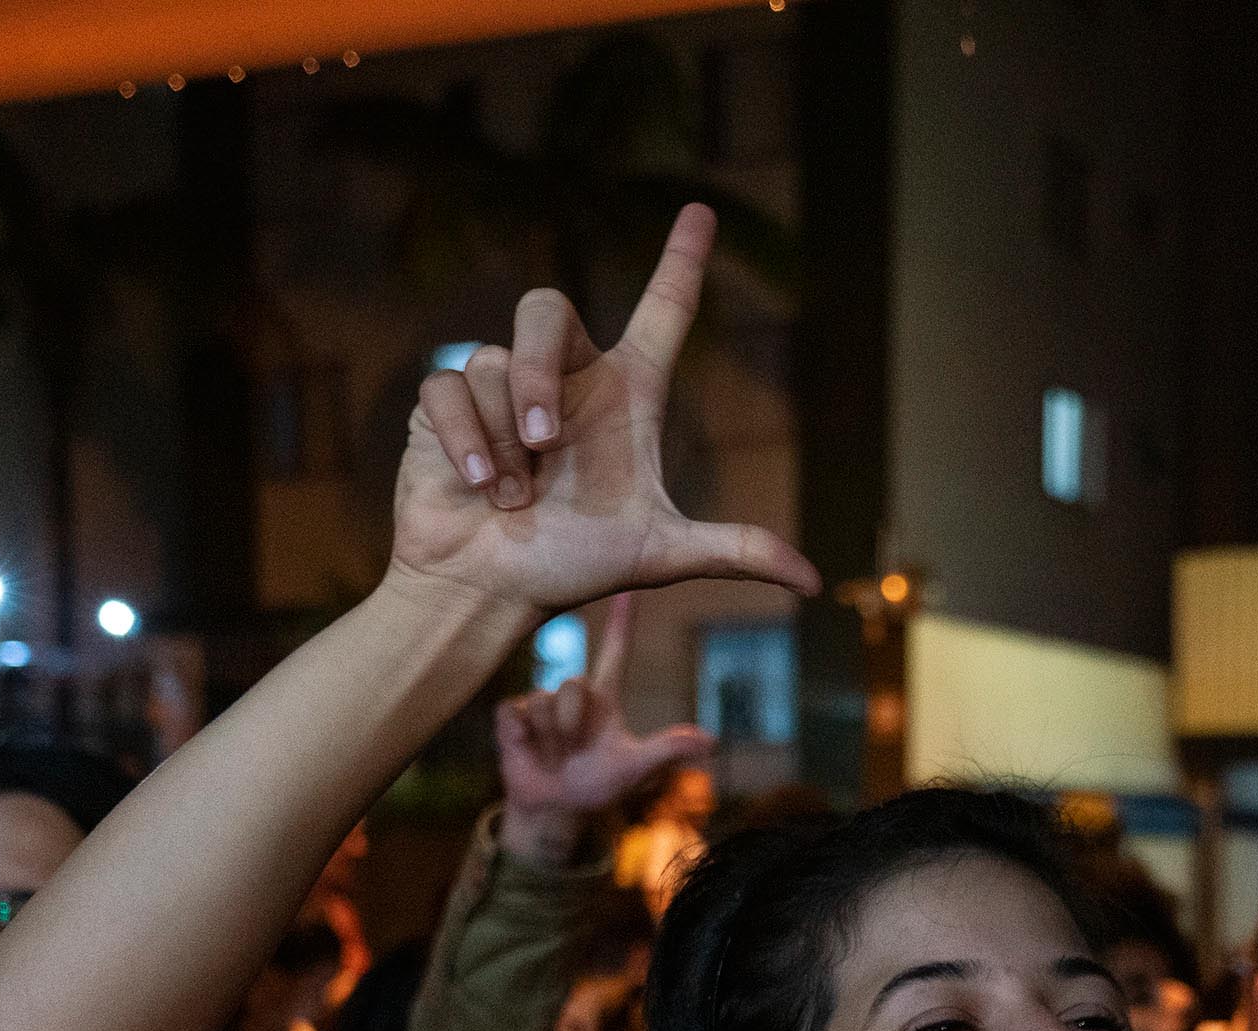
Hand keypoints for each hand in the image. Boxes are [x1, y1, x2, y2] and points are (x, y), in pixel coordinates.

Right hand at [396, 203, 817, 620]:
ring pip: (494, 363)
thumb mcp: (659, 555)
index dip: (681, 260)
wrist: (488, 592)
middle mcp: (566, 378)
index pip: (662, 312)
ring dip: (506, 441)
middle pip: (546, 308)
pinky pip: (449, 388)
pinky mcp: (445, 403)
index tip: (701, 212)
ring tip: (513, 497)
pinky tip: (475, 484)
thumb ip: (734, 552)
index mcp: (624, 395)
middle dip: (538, 374)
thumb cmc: (571, 567)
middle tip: (547, 444)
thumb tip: (813, 582)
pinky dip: (465, 441)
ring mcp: (501, 388)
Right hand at [492, 590, 714, 862]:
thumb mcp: (634, 768)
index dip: (622, 620)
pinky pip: (514, 713)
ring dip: (550, 736)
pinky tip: (526, 749)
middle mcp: (572, 693)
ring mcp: (538, 703)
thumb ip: (667, 750)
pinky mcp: (510, 716)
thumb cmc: (597, 786)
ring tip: (553, 755)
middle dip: (573, 723)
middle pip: (573, 684)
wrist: (555, 811)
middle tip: (575, 750)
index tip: (628, 586)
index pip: (615, 650)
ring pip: (542, 701)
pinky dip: (522, 736)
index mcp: (604, 697)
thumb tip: (711, 740)